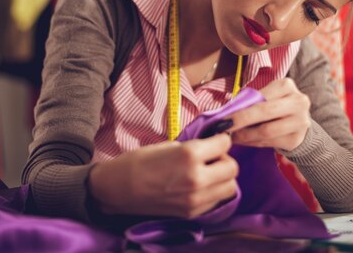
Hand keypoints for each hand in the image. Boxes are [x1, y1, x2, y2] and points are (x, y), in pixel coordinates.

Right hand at [88, 133, 238, 217]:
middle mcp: (198, 178)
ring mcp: (197, 199)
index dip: (220, 139)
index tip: (214, 140)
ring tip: (207, 173)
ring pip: (230, 187)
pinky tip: (199, 186)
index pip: (224, 144)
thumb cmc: (138, 161)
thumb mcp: (167, 145)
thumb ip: (193, 147)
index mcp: (190, 155)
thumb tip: (210, 146)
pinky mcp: (193, 213)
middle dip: (224, 159)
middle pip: (232, 168)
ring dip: (223, 177)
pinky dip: (214, 192)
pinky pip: (217, 201)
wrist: (119, 189)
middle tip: (211, 157)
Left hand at [228, 78, 310, 150]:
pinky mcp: (296, 139)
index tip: (223, 116)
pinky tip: (243, 141)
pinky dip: (252, 142)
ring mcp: (300, 121)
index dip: (240, 107)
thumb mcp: (266, 97)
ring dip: (244, 135)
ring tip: (232, 136)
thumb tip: (225, 111)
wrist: (298, 123)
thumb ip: (250, 101)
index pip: (260, 97)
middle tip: (224, 127)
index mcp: (286, 86)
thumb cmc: (275, 106)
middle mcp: (297, 102)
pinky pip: (269, 142)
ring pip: (266, 131)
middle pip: (264, 112)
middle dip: (240, 120)